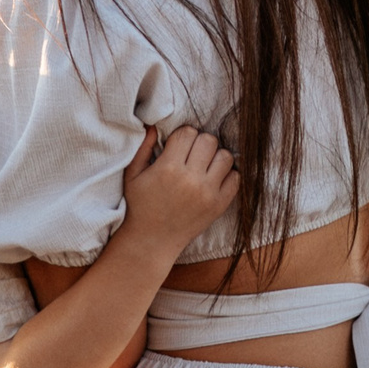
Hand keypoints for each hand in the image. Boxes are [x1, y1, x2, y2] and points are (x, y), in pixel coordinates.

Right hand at [119, 125, 239, 253]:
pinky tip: (213, 179)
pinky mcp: (219, 205)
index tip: (178, 146)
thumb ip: (143, 147)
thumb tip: (154, 126)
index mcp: (168, 168)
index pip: (188, 132)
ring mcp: (208, 193)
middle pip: (209, 140)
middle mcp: (191, 179)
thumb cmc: (139, 206)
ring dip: (215, 157)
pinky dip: (227, 175)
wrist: (152, 241)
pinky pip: (236, 178)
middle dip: (200, 143)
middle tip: (191, 154)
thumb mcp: (133, 175)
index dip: (183, 136)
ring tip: (204, 165)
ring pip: (226, 156)